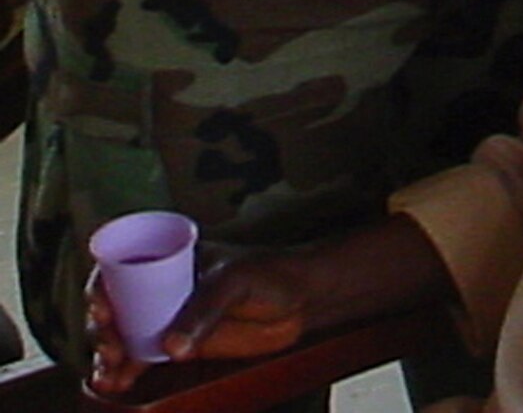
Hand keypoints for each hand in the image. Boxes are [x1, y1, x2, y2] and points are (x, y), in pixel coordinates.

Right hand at [88, 251, 309, 397]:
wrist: (301, 301)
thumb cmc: (272, 273)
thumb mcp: (236, 281)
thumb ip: (205, 310)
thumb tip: (169, 346)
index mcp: (173, 257)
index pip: (124, 266)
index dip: (102, 286)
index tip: (102, 308)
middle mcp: (164, 286)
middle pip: (116, 305)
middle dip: (102, 328)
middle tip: (111, 347)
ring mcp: (169, 316)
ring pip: (123, 335)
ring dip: (108, 355)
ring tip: (110, 374)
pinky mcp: (179, 344)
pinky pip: (141, 357)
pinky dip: (124, 371)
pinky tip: (114, 384)